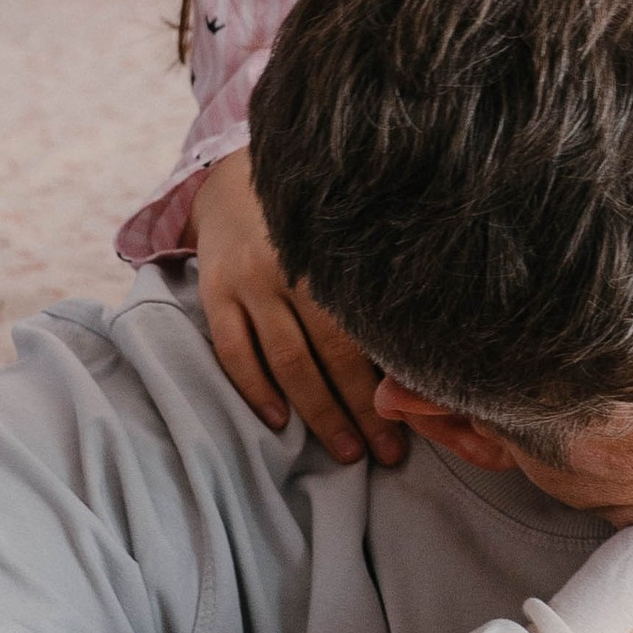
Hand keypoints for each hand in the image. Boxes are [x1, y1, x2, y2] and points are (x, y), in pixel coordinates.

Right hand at [191, 150, 404, 464]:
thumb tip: (417, 352)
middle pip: (329, 354)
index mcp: (335, 258)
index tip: (410, 428)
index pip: (365, 335)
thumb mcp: (346, 239)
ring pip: (286, 360)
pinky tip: (279, 420)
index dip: (387, 386)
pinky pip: (234, 351)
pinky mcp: (215, 290)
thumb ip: (369, 286)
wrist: (235, 178)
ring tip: (344, 450)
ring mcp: (249, 280)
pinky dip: (256, 389)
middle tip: (383, 454)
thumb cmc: (312, 222)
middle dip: (359, 410)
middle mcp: (293, 268)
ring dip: (317, 412)